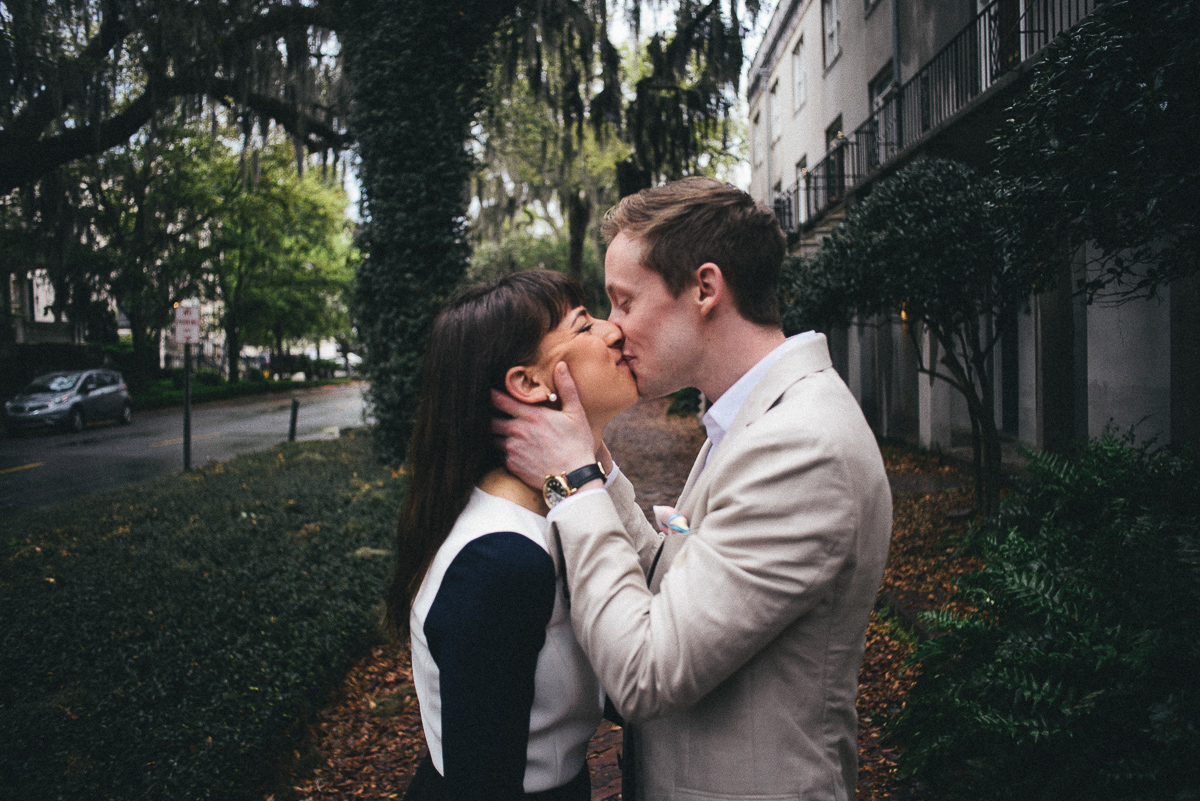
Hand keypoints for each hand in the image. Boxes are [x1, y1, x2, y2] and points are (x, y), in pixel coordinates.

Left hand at [492, 361, 598, 488]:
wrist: (574, 478)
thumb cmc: (577, 444)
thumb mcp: (576, 413)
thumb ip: (566, 388)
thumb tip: (561, 365)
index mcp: (531, 415)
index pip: (500, 401)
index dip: (492, 396)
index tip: (490, 393)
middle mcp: (517, 431)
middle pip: (492, 420)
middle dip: (493, 418)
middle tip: (497, 416)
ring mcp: (512, 449)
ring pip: (494, 439)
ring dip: (498, 436)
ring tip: (505, 435)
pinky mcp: (512, 465)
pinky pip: (501, 456)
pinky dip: (505, 453)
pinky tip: (515, 452)